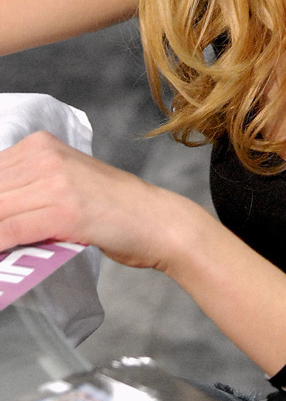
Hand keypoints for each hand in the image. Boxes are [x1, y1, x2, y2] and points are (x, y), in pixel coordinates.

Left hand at [0, 132, 176, 269]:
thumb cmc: (110, 208)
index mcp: (41, 144)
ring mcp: (55, 182)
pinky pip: (10, 231)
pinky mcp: (64, 211)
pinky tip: (2, 256)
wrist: (156, 220)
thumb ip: (27, 188)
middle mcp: (45, 156)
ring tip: (0, 252)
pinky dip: (0, 246)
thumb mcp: (65, 181)